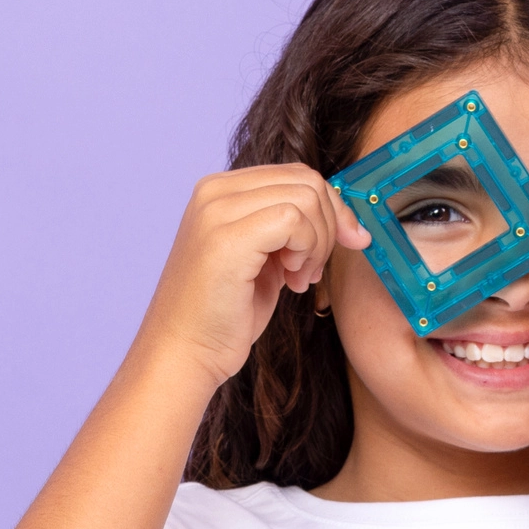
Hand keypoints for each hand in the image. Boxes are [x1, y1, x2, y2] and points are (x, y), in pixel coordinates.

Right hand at [135, 165, 368, 386]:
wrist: (184, 353)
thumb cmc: (222, 317)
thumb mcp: (263, 261)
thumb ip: (288, 232)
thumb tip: (342, 218)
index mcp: (220, 192)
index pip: (296, 175)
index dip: (331, 209)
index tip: (344, 243)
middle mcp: (214, 192)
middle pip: (306, 181)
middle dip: (330, 226)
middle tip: (313, 270)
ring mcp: (217, 210)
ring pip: (306, 198)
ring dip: (317, 244)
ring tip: (298, 279)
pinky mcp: (227, 236)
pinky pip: (294, 220)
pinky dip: (307, 251)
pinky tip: (291, 280)